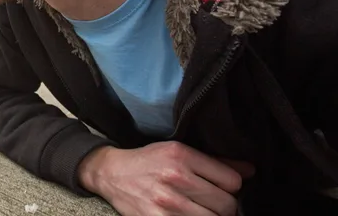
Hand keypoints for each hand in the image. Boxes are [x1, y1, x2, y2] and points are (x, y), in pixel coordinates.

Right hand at [78, 141, 254, 215]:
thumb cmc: (148, 162)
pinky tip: (187, 215)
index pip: (232, 180)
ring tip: (199, 210)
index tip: (220, 187)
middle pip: (226, 204)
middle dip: (224, 206)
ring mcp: (167, 202)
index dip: (231, 186)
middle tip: (212, 203)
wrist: (111, 174)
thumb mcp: (177, 151)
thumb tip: (250, 171)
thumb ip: (214, 162)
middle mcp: (175, 177)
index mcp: (182, 155)